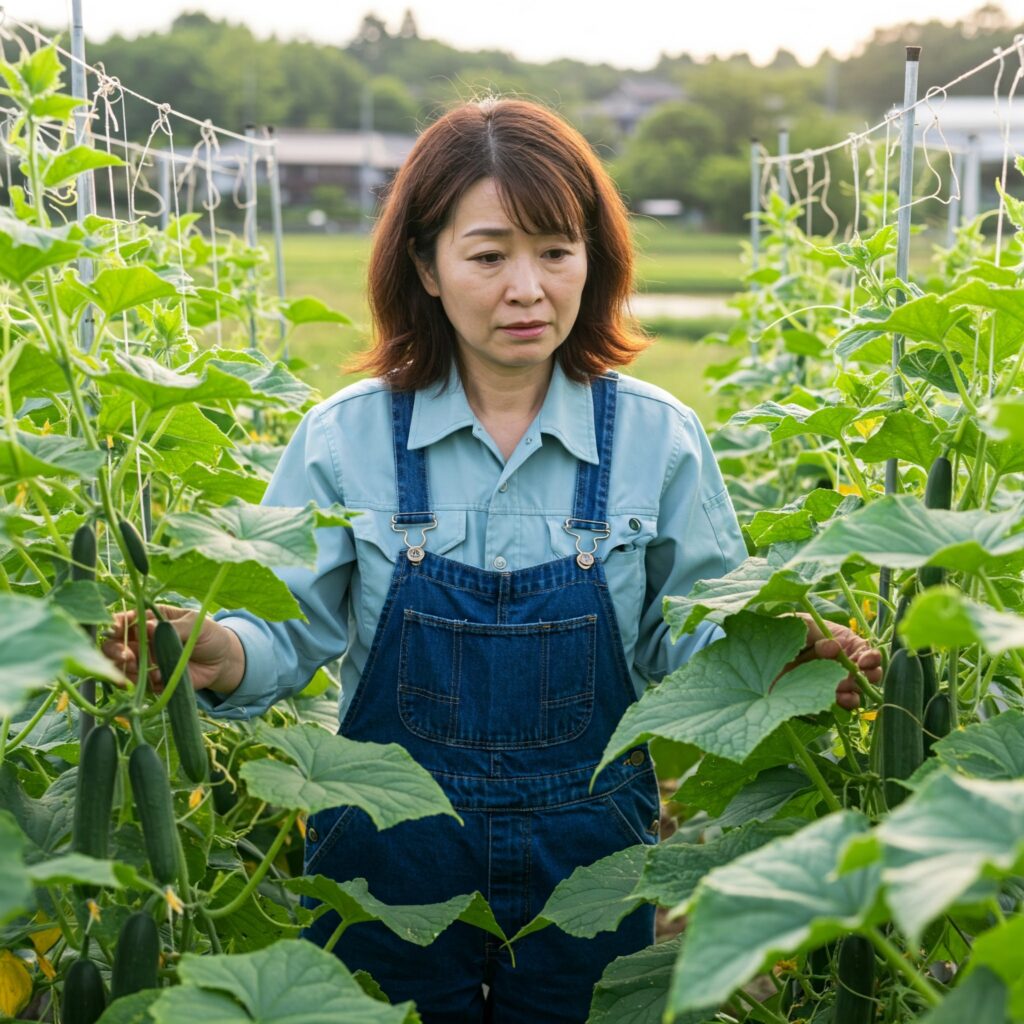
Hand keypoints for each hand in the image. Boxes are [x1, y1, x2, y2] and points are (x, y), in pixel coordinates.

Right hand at [101, 605, 244, 696]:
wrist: (223, 662)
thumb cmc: (209, 635)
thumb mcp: (195, 624)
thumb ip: (172, 627)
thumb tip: (148, 626)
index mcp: (151, 620)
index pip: (124, 620)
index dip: (116, 625)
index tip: (115, 629)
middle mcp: (142, 641)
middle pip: (113, 645)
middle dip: (114, 651)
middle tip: (126, 656)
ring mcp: (145, 662)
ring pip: (120, 667)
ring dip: (124, 669)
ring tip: (137, 668)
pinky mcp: (152, 680)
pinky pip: (138, 685)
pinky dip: (142, 683)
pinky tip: (157, 679)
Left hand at [789, 613, 881, 710]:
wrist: (761, 650)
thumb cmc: (784, 630)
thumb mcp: (800, 624)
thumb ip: (817, 633)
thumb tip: (834, 647)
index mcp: (844, 643)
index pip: (867, 651)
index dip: (871, 657)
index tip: (864, 660)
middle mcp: (844, 663)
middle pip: (870, 673)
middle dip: (868, 675)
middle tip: (856, 674)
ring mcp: (835, 680)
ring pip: (858, 689)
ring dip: (856, 688)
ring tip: (844, 685)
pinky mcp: (823, 694)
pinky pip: (842, 702)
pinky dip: (846, 701)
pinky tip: (841, 698)